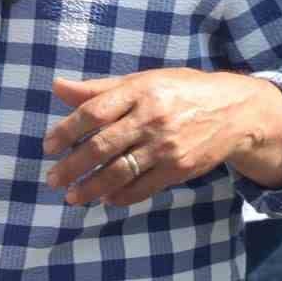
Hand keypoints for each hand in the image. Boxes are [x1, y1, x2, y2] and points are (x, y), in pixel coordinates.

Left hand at [44, 69, 281, 207]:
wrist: (233, 111)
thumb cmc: (181, 91)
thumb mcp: (144, 81)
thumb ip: (100, 88)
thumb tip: (57, 87)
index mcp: (141, 90)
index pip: (94, 111)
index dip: (66, 130)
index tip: (48, 146)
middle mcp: (152, 117)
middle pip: (102, 146)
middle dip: (72, 166)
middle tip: (53, 179)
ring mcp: (166, 145)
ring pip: (119, 172)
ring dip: (91, 187)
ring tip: (73, 196)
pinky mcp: (178, 168)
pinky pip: (142, 188)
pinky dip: (120, 197)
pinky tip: (106, 199)